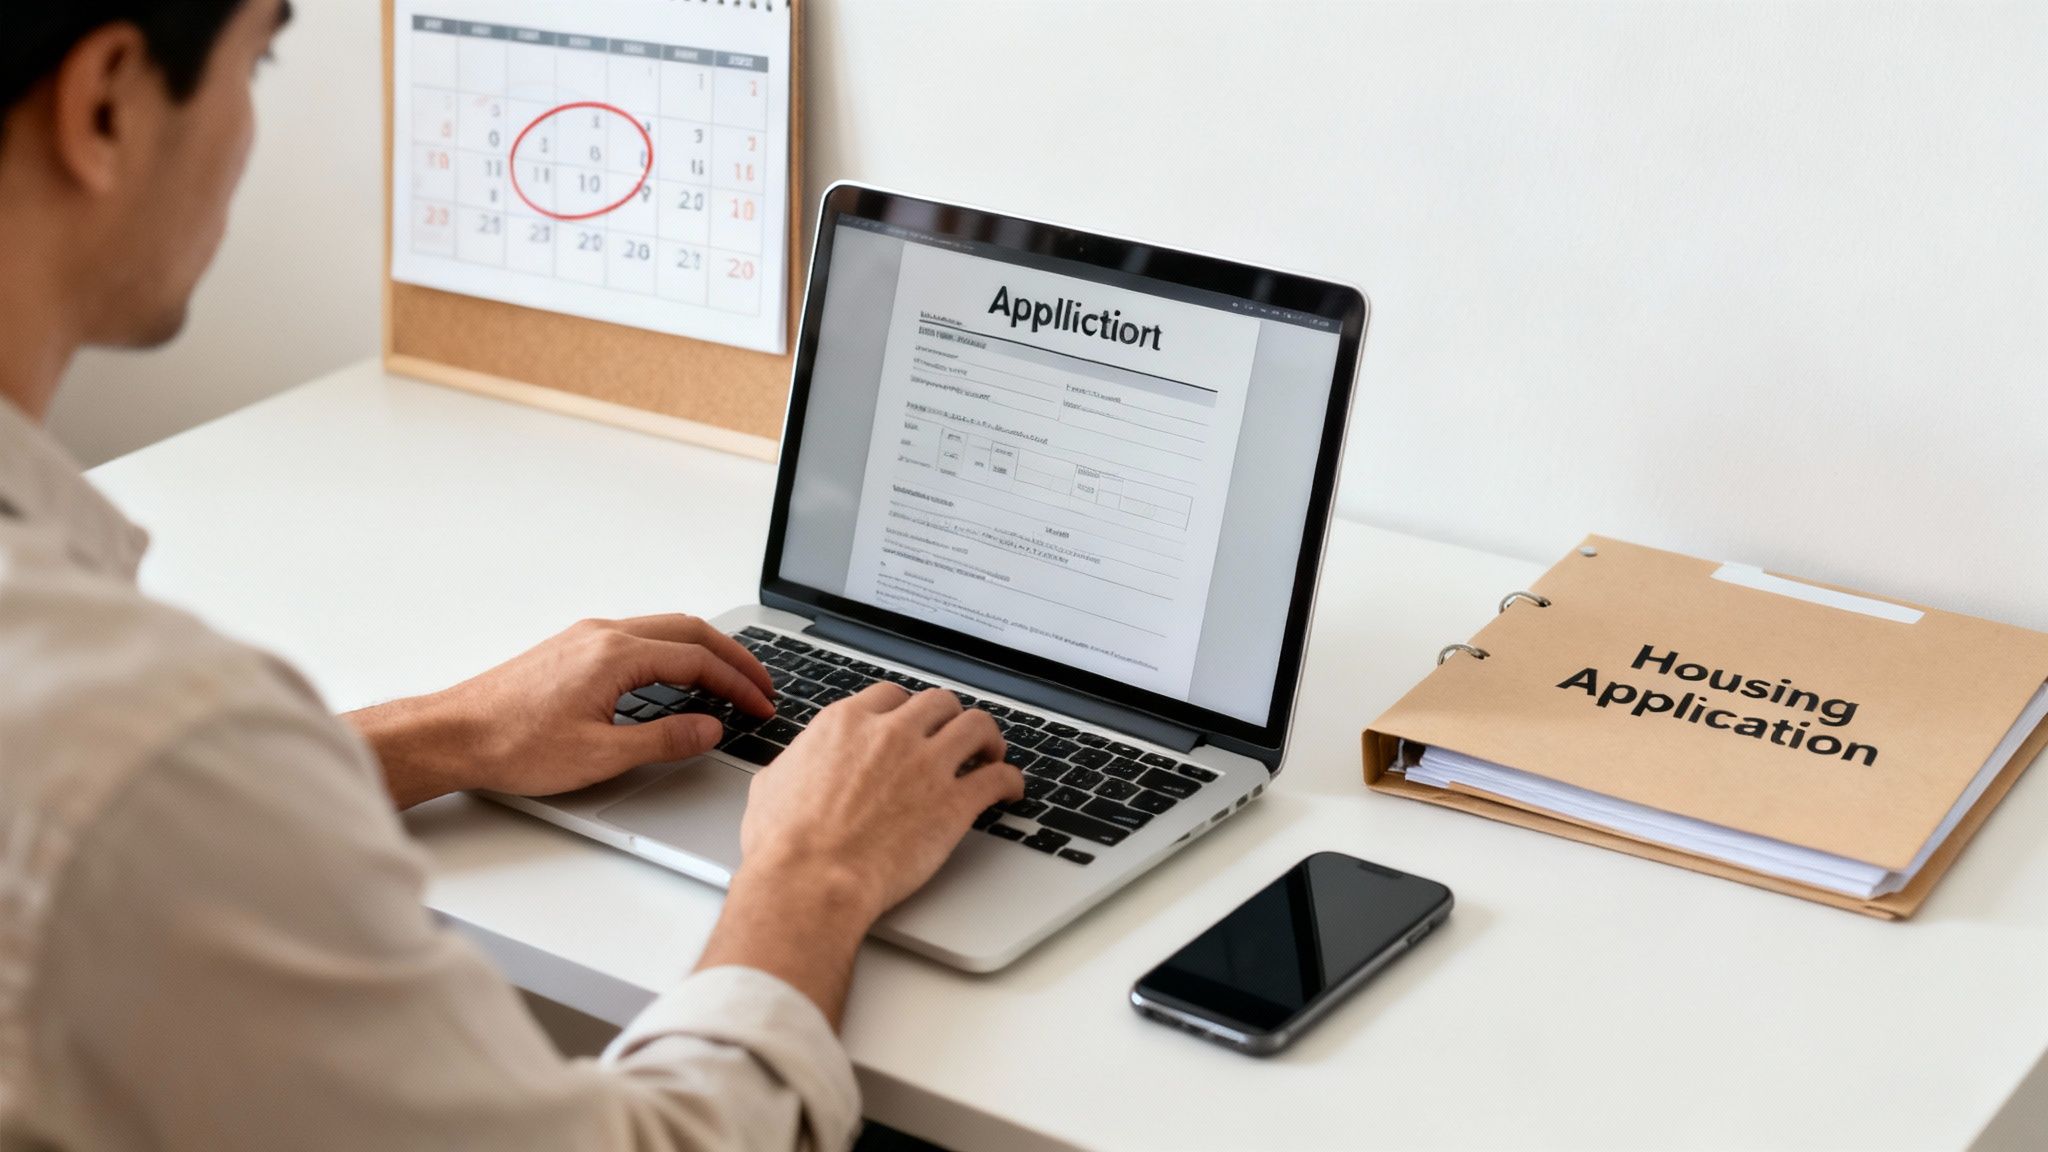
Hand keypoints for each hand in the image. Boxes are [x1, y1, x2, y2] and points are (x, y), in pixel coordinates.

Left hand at [348, 615, 775, 808]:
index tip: (761, 704)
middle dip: (732, 656)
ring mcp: (584, 637)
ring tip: (728, 681)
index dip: (738, 683)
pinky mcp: (570, 648)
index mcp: (615, 654)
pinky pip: (638, 636)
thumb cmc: (512, 745)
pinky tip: (675, 679)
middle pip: (688, 630)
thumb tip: (710, 728)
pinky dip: (672, 652)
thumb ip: (664, 739)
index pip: (697, 660)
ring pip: (663, 628)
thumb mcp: (600, 755)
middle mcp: (602, 633)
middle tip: (761, 685)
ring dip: (702, 651)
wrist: (451, 735)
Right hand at [696, 684, 1022, 1023]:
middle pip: (939, 702)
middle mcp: (891, 734)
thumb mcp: (771, 786)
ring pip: (977, 726)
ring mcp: (927, 764)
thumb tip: (792, 767)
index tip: (914, 724)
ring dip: (988, 738)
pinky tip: (1010, 789)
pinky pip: (998, 777)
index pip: (890, 695)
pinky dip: (1010, 780)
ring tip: (991, 753)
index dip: (907, 709)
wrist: (810, 880)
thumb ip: (793, 765)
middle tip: (954, 736)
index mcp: (847, 724)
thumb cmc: (784, 845)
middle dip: (949, 717)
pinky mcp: (954, 802)